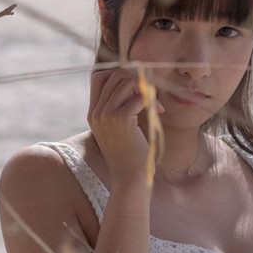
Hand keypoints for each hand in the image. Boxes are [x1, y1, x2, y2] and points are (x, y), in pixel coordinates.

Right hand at [87, 68, 162, 185]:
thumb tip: (137, 82)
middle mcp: (96, 112)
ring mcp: (106, 115)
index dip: (118, 74)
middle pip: (115, 76)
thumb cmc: (130, 155)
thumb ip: (121, 107)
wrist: (130, 178)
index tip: (136, 87)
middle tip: (151, 96)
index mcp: (93, 113)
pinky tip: (159, 112)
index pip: (99, 77)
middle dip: (137, 81)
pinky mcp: (121, 120)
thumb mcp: (121, 128)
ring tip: (155, 105)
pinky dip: (152, 100)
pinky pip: (139, 96)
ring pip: (127, 82)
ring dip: (146, 89)